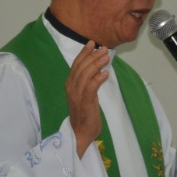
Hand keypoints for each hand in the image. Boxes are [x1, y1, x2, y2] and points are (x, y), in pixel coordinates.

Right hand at [66, 41, 109, 157]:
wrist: (81, 132)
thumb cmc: (84, 114)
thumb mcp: (85, 95)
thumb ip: (88, 82)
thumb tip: (98, 69)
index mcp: (70, 84)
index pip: (76, 65)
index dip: (84, 53)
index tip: (92, 43)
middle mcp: (71, 88)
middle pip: (81, 67)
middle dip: (92, 56)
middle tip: (103, 48)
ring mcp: (77, 95)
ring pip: (86, 75)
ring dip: (96, 64)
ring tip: (106, 57)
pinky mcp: (85, 102)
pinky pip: (91, 87)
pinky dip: (98, 79)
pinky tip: (105, 73)